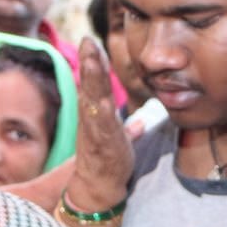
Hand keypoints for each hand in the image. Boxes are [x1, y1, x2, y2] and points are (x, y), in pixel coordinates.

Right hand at [66, 38, 132, 212]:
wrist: (98, 186)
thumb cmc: (108, 161)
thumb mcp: (119, 139)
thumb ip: (128, 128)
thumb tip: (140, 123)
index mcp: (95, 113)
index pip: (94, 83)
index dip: (93, 61)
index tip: (89, 40)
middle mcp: (91, 118)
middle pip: (89, 85)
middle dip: (88, 62)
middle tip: (86, 41)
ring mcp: (95, 130)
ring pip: (92, 100)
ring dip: (92, 80)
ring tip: (92, 61)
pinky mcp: (103, 144)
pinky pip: (101, 126)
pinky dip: (100, 113)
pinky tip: (101, 102)